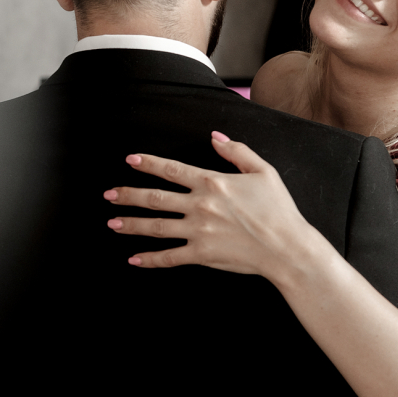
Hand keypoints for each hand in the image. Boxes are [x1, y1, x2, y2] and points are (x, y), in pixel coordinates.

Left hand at [104, 131, 313, 280]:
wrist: (288, 248)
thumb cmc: (279, 209)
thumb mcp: (263, 171)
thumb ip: (236, 151)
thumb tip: (214, 137)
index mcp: (212, 182)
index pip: (172, 169)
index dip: (148, 163)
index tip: (130, 160)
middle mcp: (200, 205)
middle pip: (155, 198)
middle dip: (128, 195)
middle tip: (108, 195)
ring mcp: (199, 231)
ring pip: (156, 227)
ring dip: (131, 224)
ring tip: (112, 223)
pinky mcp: (202, 254)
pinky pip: (170, 257)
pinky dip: (150, 260)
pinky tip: (134, 259)